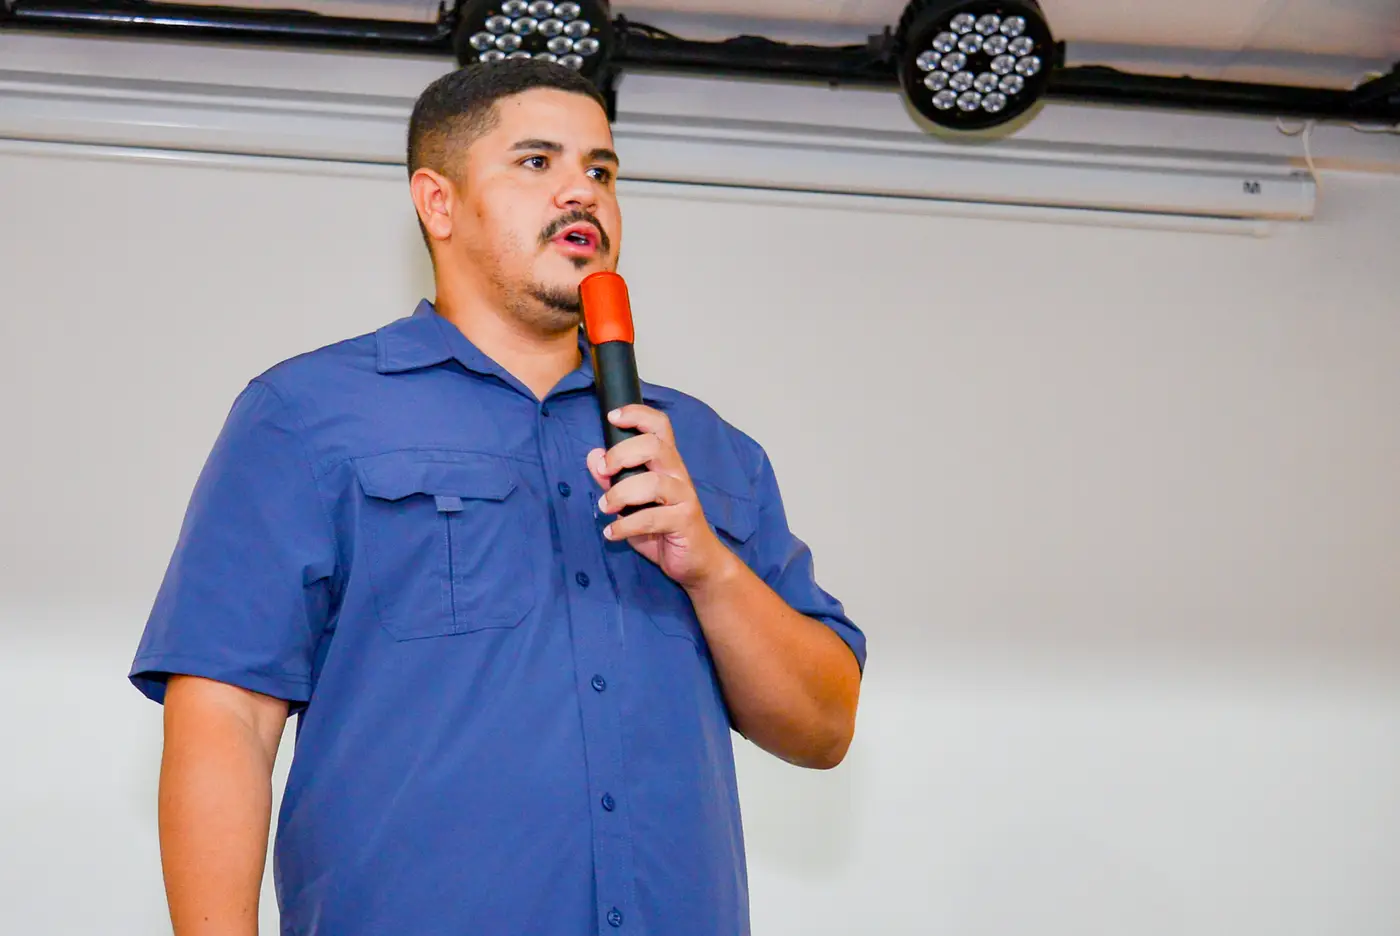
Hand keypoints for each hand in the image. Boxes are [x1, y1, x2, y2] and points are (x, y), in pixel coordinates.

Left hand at [586, 405, 736, 590]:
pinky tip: (611, 533)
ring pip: (652, 483)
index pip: (659, 426)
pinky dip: (625, 526)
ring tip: (605, 507)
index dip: (638, 415)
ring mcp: (684, 497)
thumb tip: (593, 456)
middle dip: (622, 454)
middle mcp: (678, 474)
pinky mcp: (684, 521)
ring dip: (620, 494)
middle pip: (655, 446)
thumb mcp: (630, 503)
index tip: (613, 417)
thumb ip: (611, 479)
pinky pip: (652, 518)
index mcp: (666, 463)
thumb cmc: (663, 528)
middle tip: (604, 470)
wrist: (696, 562)